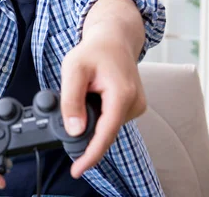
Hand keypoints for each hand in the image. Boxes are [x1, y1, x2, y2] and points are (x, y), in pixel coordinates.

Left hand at [60, 30, 146, 178]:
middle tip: (72, 104)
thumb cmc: (95, 50)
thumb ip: (72, 100)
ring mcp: (137, 106)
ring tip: (87, 89)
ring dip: (92, 117)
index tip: (78, 169)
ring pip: (107, 125)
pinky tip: (96, 94)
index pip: (105, 134)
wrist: (114, 39)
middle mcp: (134, 103)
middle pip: (105, 131)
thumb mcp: (73, 69)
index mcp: (122, 94)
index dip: (90, 154)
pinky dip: (99, 113)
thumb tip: (74, 129)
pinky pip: (111, 119)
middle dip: (85, 127)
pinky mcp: (134, 107)